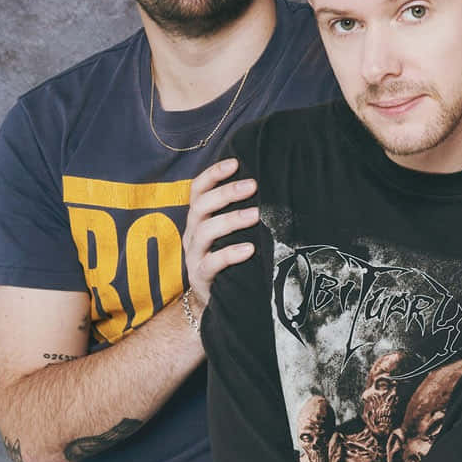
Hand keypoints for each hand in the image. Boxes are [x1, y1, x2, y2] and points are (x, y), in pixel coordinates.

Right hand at [182, 157, 259, 311]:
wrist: (213, 298)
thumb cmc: (227, 260)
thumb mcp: (230, 234)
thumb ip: (240, 214)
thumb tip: (269, 190)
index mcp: (198, 220)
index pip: (198, 190)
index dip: (213, 174)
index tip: (235, 163)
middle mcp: (192, 234)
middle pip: (201, 206)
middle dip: (226, 193)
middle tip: (252, 185)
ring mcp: (194, 256)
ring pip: (204, 232)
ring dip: (230, 220)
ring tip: (255, 215)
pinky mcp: (200, 277)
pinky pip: (211, 264)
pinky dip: (230, 254)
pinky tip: (249, 249)